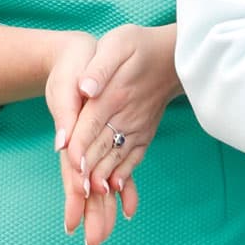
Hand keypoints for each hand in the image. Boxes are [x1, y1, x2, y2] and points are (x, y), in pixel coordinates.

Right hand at [35, 31, 111, 244]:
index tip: (72, 223)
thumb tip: (62, 143)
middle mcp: (79, 143)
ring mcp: (93, 143)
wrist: (82, 52)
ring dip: (102, 210)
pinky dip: (122, 188)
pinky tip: (128, 209)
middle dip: (90, 215)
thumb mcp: (68, 78)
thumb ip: (66, 110)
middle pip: (85, 185)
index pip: (72, 171)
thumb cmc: (74, 63)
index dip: (74, 197)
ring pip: (100, 182)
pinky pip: (116, 168)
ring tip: (104, 238)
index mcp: (71, 132)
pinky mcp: (107, 137)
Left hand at [67, 23, 181, 195]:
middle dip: (87, 174)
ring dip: (103, 180)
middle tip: (76, 196)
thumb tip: (85, 88)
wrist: (175, 55)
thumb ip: (99, 67)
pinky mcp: (144, 132)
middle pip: (101, 149)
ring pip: (116, 159)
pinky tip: (115, 189)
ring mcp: (137, 127)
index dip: (79, 146)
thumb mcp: (117, 44)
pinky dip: (124, 175)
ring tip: (90, 200)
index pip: (90, 126)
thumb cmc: (139, 45)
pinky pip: (133, 158)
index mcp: (114, 96)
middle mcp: (126, 117)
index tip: (70, 165)